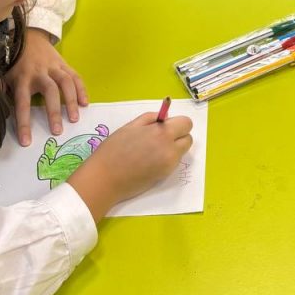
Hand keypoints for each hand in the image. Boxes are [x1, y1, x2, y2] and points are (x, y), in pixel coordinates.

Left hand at [4, 28, 87, 144]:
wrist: (26, 35)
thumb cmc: (13, 60)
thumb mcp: (1, 74)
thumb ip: (0, 92)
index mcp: (22, 78)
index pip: (22, 103)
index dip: (24, 123)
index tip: (26, 142)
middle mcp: (39, 73)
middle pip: (50, 91)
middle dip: (54, 111)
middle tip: (58, 131)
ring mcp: (53, 67)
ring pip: (65, 82)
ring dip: (71, 101)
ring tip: (74, 118)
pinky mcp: (63, 63)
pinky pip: (75, 75)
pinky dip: (81, 89)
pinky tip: (85, 103)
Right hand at [68, 111, 192, 221]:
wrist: (105, 177)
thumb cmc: (114, 148)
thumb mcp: (132, 125)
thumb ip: (151, 118)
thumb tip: (166, 117)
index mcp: (162, 133)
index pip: (186, 123)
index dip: (177, 122)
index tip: (165, 125)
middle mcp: (170, 149)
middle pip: (188, 138)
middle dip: (178, 135)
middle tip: (160, 137)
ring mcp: (169, 165)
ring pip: (182, 151)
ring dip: (174, 147)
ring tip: (153, 149)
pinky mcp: (165, 176)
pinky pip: (173, 162)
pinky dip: (167, 158)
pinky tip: (150, 160)